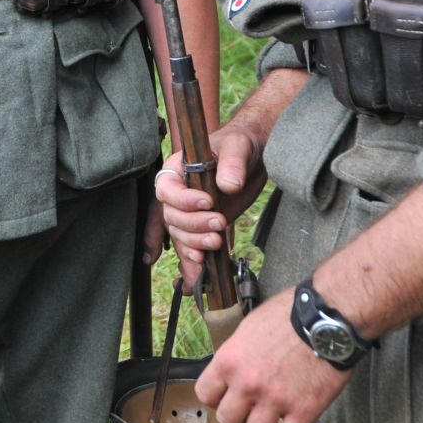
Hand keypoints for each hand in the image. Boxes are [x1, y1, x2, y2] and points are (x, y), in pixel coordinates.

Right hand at [157, 120, 265, 288]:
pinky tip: (194, 279)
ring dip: (194, 244)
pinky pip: (188, 248)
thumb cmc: (241, 143)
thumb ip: (232, 163)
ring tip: (216, 243)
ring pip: (179, 236)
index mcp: (177, 169)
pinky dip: (190, 264)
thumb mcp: (238, 146)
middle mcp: (178, 192)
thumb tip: (228, 185)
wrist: (255, 155)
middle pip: (171, 217)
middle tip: (219, 223)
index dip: (183, 200)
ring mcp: (189, 212)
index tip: (209, 201)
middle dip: (193, 225)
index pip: (166, 189)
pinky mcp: (202, 227)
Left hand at [195, 289, 350, 422]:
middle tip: (248, 415)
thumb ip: (237, 353)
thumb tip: (233, 367)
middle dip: (237, 420)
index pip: (204, 394)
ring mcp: (275, 400)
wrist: (328, 318)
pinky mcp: (303, 411)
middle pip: (227, 420)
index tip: (225, 398)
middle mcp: (247, 384)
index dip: (215, 399)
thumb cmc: (289, 314)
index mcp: (230, 360)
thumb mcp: (249, 327)